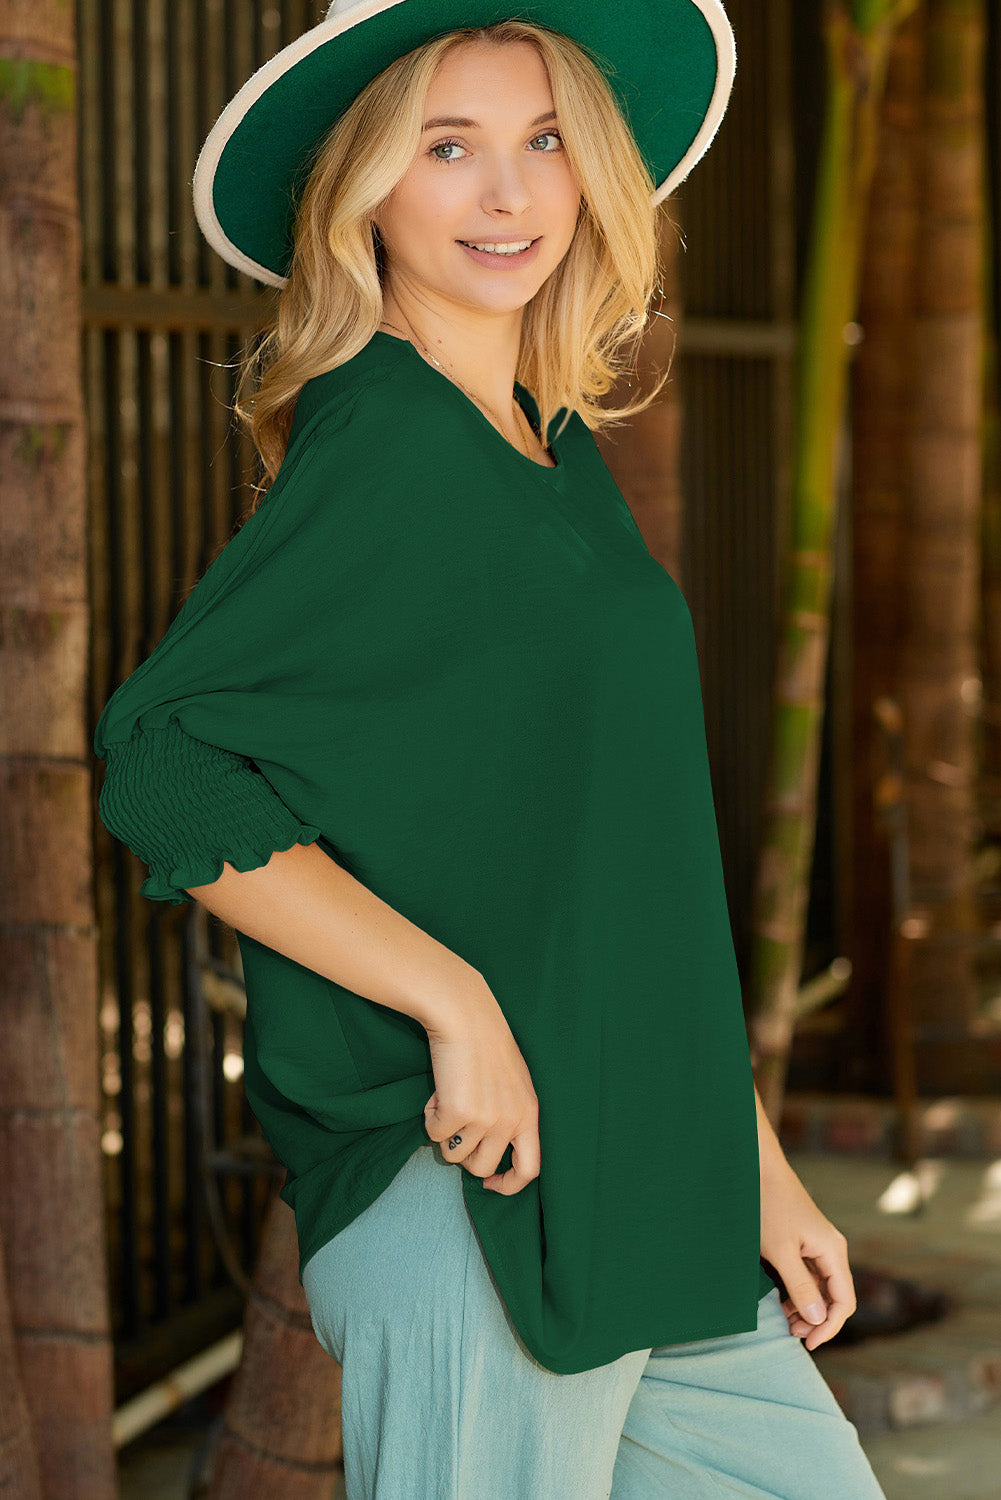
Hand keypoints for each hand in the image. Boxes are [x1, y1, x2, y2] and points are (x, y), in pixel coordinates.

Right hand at [422, 976, 540, 1194]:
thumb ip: (510, 1114)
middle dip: (464, 1154)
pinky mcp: (457, 1113)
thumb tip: (490, 1151)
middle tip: (456, 1127)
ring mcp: (484, 1119)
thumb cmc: (486, 1043)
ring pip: (454, 1154)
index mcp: (529, 1113)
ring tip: (448, 1100)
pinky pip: (434, 1134)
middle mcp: (510, 1121)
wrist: (465, 1016)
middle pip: (482, 1168)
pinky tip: (437, 1091)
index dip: (508, 1185)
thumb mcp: (513, 1082)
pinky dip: (430, 1116)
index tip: (490, 1183)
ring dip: (445, 1133)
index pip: (529, 1169)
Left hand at [760, 1161, 856, 1349]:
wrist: (759, 1169)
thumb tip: (818, 1320)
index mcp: (833, 1251)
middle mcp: (831, 1249)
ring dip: (807, 1308)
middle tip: (793, 1335)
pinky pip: (808, 1275)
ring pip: (821, 1287)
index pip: (843, 1301)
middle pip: (835, 1296)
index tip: (808, 1344)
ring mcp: (817, 1245)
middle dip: (818, 1320)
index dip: (829, 1326)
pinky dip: (799, 1292)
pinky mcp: (803, 1242)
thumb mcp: (781, 1251)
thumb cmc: (769, 1206)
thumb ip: (800, 1286)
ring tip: (786, 1323)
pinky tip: (782, 1303)